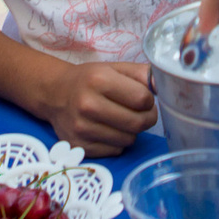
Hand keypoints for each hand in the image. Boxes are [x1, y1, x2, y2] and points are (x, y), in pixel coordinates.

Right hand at [34, 60, 155, 154]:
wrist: (54, 94)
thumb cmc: (90, 80)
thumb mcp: (114, 68)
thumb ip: (142, 74)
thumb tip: (164, 85)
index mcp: (99, 80)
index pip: (142, 99)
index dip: (149, 101)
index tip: (144, 99)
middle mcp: (88, 104)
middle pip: (138, 123)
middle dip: (147, 119)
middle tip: (141, 113)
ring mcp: (82, 128)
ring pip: (128, 139)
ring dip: (131, 131)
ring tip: (121, 120)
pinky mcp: (79, 146)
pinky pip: (115, 150)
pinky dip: (118, 142)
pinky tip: (108, 130)